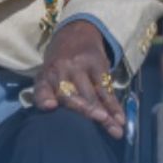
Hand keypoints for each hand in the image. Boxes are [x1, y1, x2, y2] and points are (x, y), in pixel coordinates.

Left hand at [32, 20, 125, 138]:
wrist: (75, 32)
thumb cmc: (58, 64)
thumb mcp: (45, 75)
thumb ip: (43, 94)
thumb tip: (49, 107)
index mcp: (46, 75)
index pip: (43, 90)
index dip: (45, 98)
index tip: (51, 105)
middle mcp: (63, 69)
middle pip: (72, 96)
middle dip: (87, 111)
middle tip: (99, 123)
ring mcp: (82, 66)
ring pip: (94, 95)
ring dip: (105, 114)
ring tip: (115, 129)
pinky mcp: (98, 64)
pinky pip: (106, 88)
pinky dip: (114, 104)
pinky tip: (120, 118)